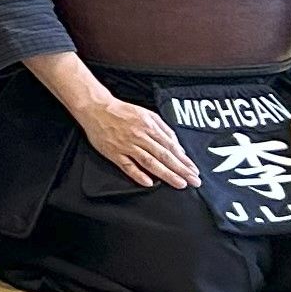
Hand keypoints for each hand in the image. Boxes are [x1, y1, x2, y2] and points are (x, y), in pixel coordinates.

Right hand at [73, 91, 198, 189]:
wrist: (96, 108)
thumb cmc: (122, 111)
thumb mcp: (147, 114)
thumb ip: (164, 129)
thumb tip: (177, 146)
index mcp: (149, 127)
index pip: (171, 147)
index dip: (184, 160)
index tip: (194, 171)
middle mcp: (139, 136)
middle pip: (163, 156)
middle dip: (180, 170)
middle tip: (194, 181)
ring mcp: (126, 145)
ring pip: (149, 162)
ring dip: (166, 174)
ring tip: (179, 183)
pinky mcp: (114, 153)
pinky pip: (127, 166)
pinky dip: (138, 174)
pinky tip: (149, 183)